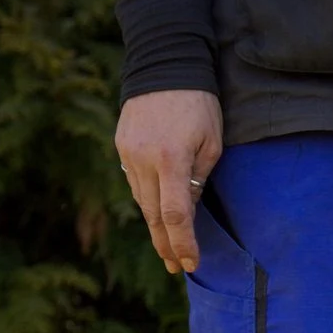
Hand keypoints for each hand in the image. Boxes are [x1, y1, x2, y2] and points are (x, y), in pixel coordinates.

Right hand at [115, 89, 224, 274]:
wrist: (165, 65)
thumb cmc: (199, 104)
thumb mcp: (211, 143)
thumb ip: (197, 179)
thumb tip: (187, 210)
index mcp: (171, 159)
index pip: (176, 215)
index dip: (183, 243)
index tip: (191, 263)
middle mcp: (143, 160)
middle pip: (154, 215)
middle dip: (166, 245)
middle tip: (178, 267)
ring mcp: (127, 154)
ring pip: (142, 201)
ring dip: (156, 226)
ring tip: (169, 248)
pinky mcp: (121, 146)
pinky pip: (135, 182)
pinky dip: (148, 201)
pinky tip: (158, 213)